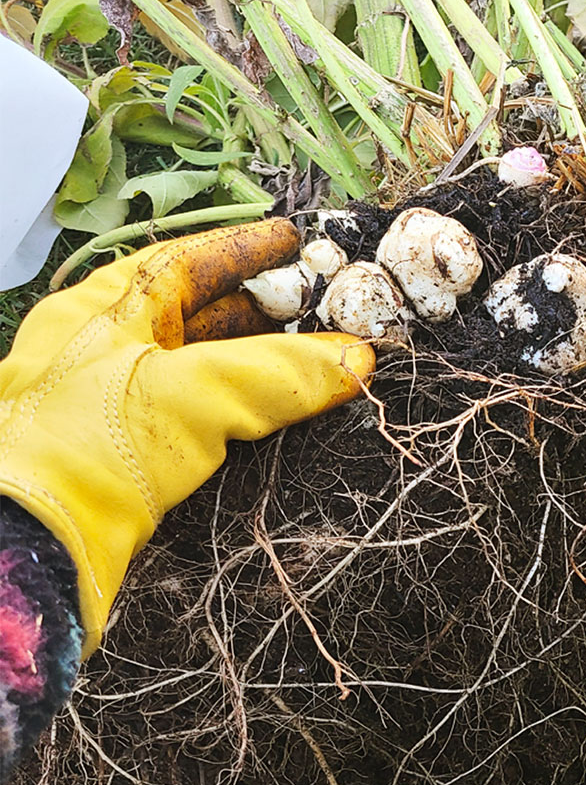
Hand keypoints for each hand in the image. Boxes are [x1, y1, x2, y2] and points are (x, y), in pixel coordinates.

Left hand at [0, 219, 375, 654]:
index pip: (180, 262)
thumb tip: (355, 360)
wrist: (31, 545)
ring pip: (198, 368)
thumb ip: (277, 374)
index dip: (241, 248)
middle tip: (323, 308)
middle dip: (262, 309)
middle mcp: (100, 351)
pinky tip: (276, 418)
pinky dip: (243, 412)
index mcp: (99, 313)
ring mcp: (111, 406)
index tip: (293, 240)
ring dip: (257, 364)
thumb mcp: (188, 395)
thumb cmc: (83, 449)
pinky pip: (198, 419)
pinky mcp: (127, 460)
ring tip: (317, 362)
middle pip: (194, 314)